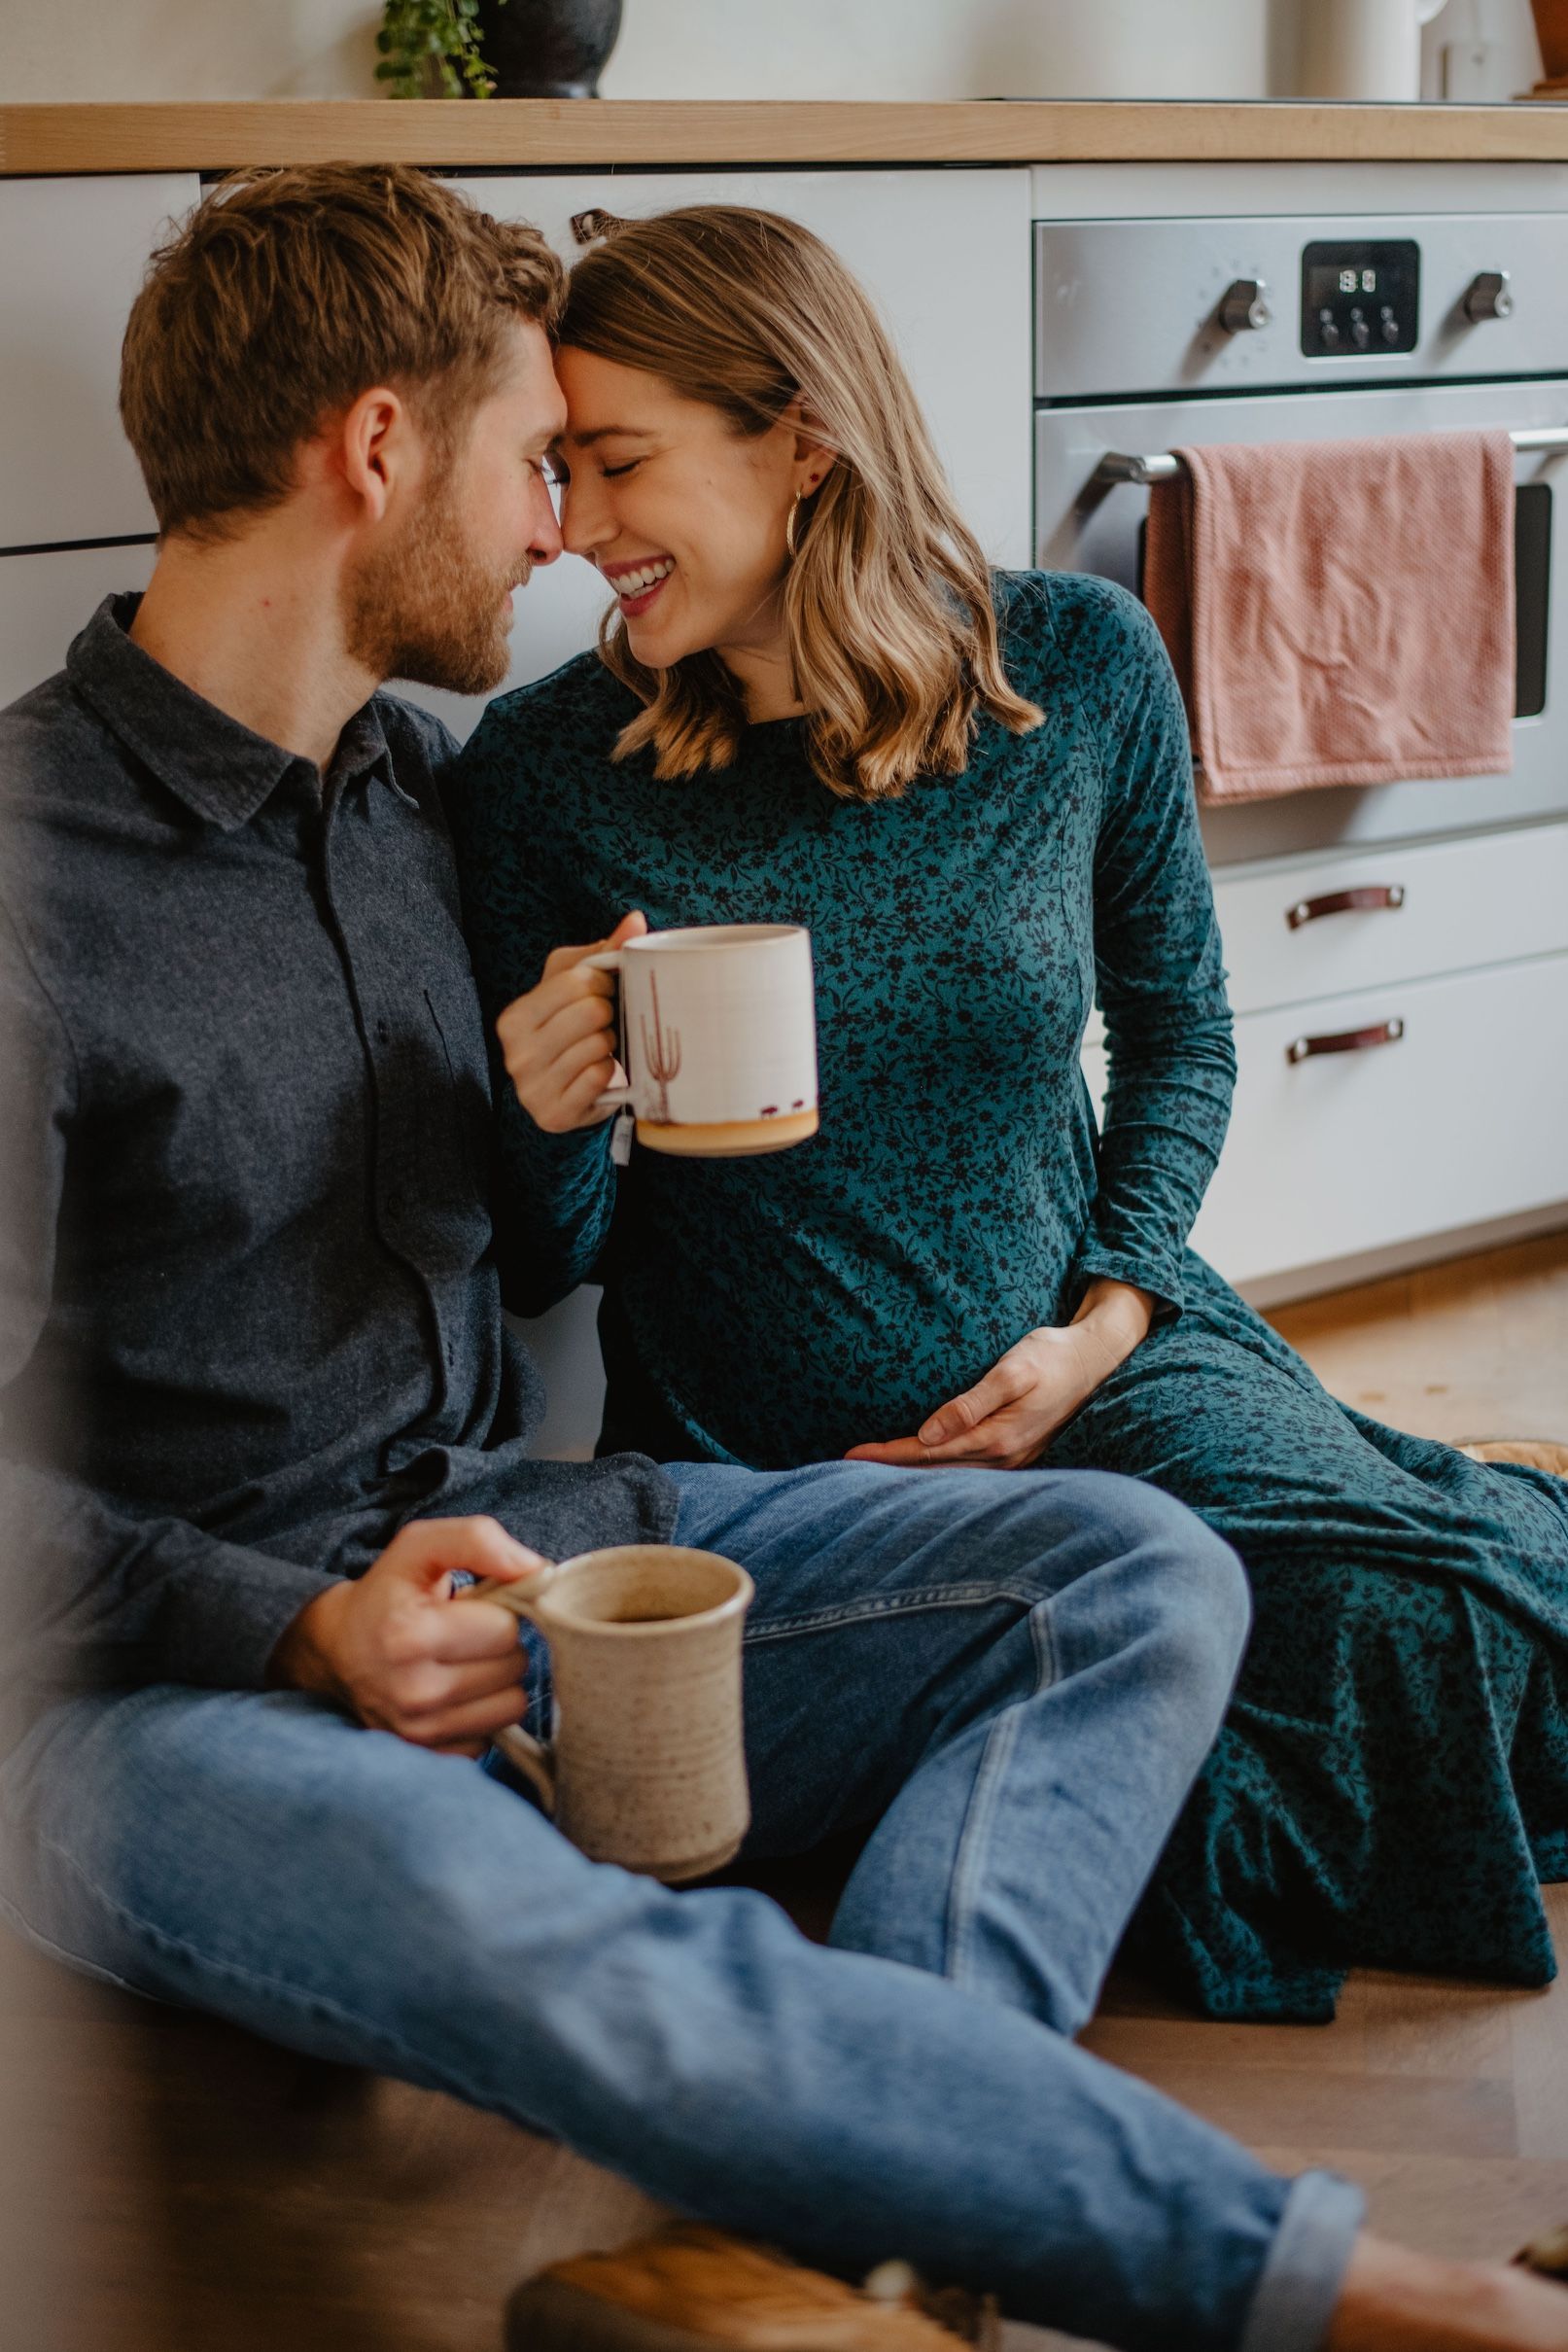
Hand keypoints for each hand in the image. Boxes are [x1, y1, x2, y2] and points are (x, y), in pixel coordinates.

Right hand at [270, 1516, 548, 1756]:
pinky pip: (492, 1736)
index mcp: (410, 1635)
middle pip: (513, 1668)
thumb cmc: (386, 1593)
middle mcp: (414, 1692)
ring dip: (498, 1682)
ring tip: (465, 1662)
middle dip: (501, 1645)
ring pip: (512, 1706)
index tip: (472, 1608)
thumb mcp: (420, 1546)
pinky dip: (481, 1715)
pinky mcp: (428, 1756)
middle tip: (467, 1635)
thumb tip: (537, 1570)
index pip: (505, 1628)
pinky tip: (455, 1694)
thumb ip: (477, 1540)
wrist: (336, 1651)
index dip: (498, 1611)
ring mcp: (420, 1732)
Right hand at [496, 909, 646, 1133]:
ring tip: (600, 1050)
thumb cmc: (569, 1033)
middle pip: (589, 1012)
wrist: (562, 1097)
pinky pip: (599, 1079)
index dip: (602, 982)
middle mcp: (516, 1053)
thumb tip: (636, 920)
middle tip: (605, 1024)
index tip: (604, 991)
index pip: (575, 982)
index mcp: (514, 1017)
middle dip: (608, 1014)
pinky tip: (600, 1074)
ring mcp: (532, 1087)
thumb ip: (603, 952)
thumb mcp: (575, 988)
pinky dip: (609, 1074)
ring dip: (610, 1046)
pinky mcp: (554, 1113)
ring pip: (597, 1047)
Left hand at [845, 1280, 1154, 1471]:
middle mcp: (1003, 1457)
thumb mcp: (1012, 1370)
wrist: (1093, 1359)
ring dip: (912, 1476)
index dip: (888, 1455)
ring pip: (951, 1477)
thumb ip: (971, 1404)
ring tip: (873, 1475)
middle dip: (891, 1473)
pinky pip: (966, 1471)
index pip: (929, 1452)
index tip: (852, 1455)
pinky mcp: (1014, 1452)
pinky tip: (921, 1469)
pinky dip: (937, 1471)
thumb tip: (929, 1434)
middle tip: (846, 1470)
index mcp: (998, 1439)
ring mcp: (1011, 1459)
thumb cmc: (1051, 1356)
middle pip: (936, 1473)